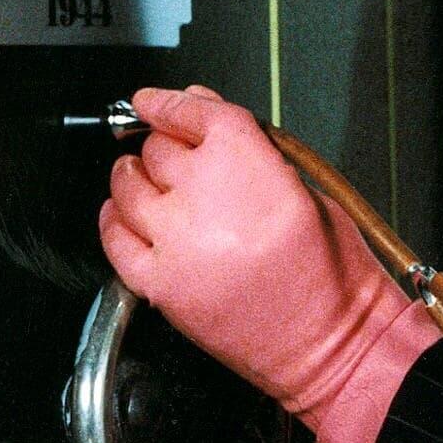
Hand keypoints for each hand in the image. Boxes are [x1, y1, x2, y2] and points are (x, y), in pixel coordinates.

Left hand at [100, 85, 439, 442]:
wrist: (329, 341)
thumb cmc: (329, 270)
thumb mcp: (306, 186)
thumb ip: (250, 146)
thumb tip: (207, 114)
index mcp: (247, 161)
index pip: (191, 112)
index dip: (166, 103)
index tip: (151, 101)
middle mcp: (204, 193)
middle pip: (157, 148)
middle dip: (162, 147)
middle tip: (170, 156)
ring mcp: (175, 239)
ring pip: (127, 186)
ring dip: (132, 177)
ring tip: (141, 181)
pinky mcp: (159, 284)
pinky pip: (115, 240)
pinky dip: (113, 221)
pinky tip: (122, 217)